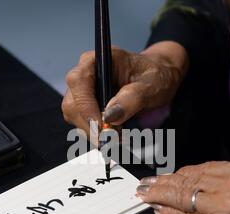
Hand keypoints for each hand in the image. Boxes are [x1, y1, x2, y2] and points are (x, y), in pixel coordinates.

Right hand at [62, 41, 187, 135]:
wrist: (157, 80)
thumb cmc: (154, 76)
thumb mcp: (151, 85)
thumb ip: (132, 98)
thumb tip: (110, 116)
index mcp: (98, 60)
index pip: (78, 81)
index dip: (85, 105)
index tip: (101, 124)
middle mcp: (85, 74)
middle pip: (72, 103)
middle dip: (91, 124)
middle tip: (114, 137)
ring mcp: (83, 91)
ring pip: (74, 116)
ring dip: (94, 132)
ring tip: (118, 137)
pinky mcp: (86, 106)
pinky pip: (82, 123)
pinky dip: (97, 133)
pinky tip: (114, 135)